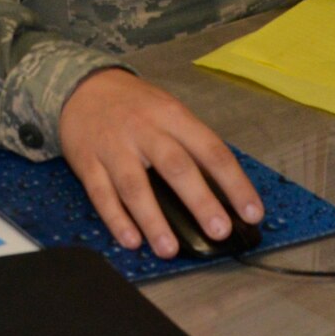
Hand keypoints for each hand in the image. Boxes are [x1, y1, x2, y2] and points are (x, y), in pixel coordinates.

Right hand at [57, 68, 263, 257]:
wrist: (82, 85)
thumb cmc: (134, 105)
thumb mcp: (168, 110)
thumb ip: (191, 143)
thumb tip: (224, 191)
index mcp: (172, 116)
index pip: (211, 150)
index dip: (234, 183)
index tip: (252, 213)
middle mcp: (143, 130)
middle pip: (175, 166)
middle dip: (199, 201)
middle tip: (219, 231)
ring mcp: (113, 147)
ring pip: (135, 185)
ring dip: (153, 220)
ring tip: (169, 249)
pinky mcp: (87, 162)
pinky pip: (101, 194)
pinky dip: (116, 219)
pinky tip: (131, 240)